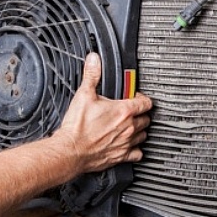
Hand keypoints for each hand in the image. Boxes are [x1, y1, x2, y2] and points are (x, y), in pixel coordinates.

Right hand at [52, 53, 151, 173]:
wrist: (70, 151)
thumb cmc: (77, 127)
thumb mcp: (83, 95)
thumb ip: (92, 75)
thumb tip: (94, 60)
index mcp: (124, 111)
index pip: (146, 102)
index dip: (141, 97)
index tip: (135, 97)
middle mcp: (129, 127)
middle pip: (146, 118)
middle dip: (140, 114)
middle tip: (131, 111)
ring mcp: (126, 143)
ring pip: (144, 135)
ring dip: (139, 129)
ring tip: (130, 125)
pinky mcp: (122, 156)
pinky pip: (138, 153)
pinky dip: (136, 149)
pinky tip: (129, 145)